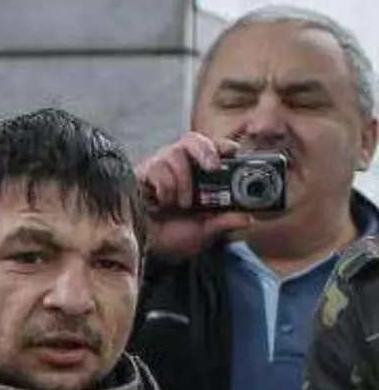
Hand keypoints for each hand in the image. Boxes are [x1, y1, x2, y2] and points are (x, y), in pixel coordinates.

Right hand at [135, 133, 254, 259]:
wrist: (141, 250)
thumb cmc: (170, 240)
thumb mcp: (204, 232)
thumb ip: (225, 222)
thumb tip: (248, 219)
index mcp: (197, 178)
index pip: (211, 149)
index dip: (222, 145)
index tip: (232, 151)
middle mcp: (178, 168)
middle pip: (192, 139)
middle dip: (205, 150)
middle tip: (213, 167)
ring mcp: (159, 169)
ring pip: (175, 153)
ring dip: (183, 180)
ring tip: (181, 204)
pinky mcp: (141, 174)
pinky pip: (158, 167)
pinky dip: (165, 186)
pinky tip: (162, 202)